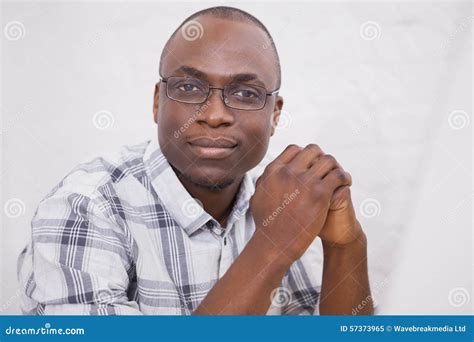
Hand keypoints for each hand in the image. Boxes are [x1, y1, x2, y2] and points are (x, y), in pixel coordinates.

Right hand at [250, 144, 351, 261]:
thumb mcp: (257, 197)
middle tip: (327, 169)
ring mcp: (304, 182)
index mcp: (273, 170)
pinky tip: (346, 184)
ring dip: (335, 166)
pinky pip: (338, 176)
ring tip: (340, 176)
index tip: (311, 164)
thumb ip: (263, 182)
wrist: (274, 245)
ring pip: (328, 160)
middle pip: (313, 151)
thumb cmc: (266, 225)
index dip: (305, 155)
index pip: (294, 149)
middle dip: (321, 158)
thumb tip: (266, 173)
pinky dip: (344, 178)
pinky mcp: (320, 194)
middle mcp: (288, 172)